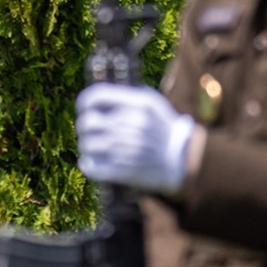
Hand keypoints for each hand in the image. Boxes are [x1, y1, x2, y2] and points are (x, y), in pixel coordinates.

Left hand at [77, 84, 197, 193]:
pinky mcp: (124, 170)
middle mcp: (131, 125)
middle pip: (87, 122)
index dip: (84, 101)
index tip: (83, 107)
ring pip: (87, 145)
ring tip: (93, 147)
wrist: (183, 159)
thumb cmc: (164, 128)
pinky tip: (91, 162)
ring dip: (86, 146)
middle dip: (83, 126)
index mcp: (138, 105)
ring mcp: (127, 149)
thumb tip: (101, 96)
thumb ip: (129, 96)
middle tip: (88, 130)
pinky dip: (88, 165)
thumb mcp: (153, 103)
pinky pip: (92, 167)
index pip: (97, 96)